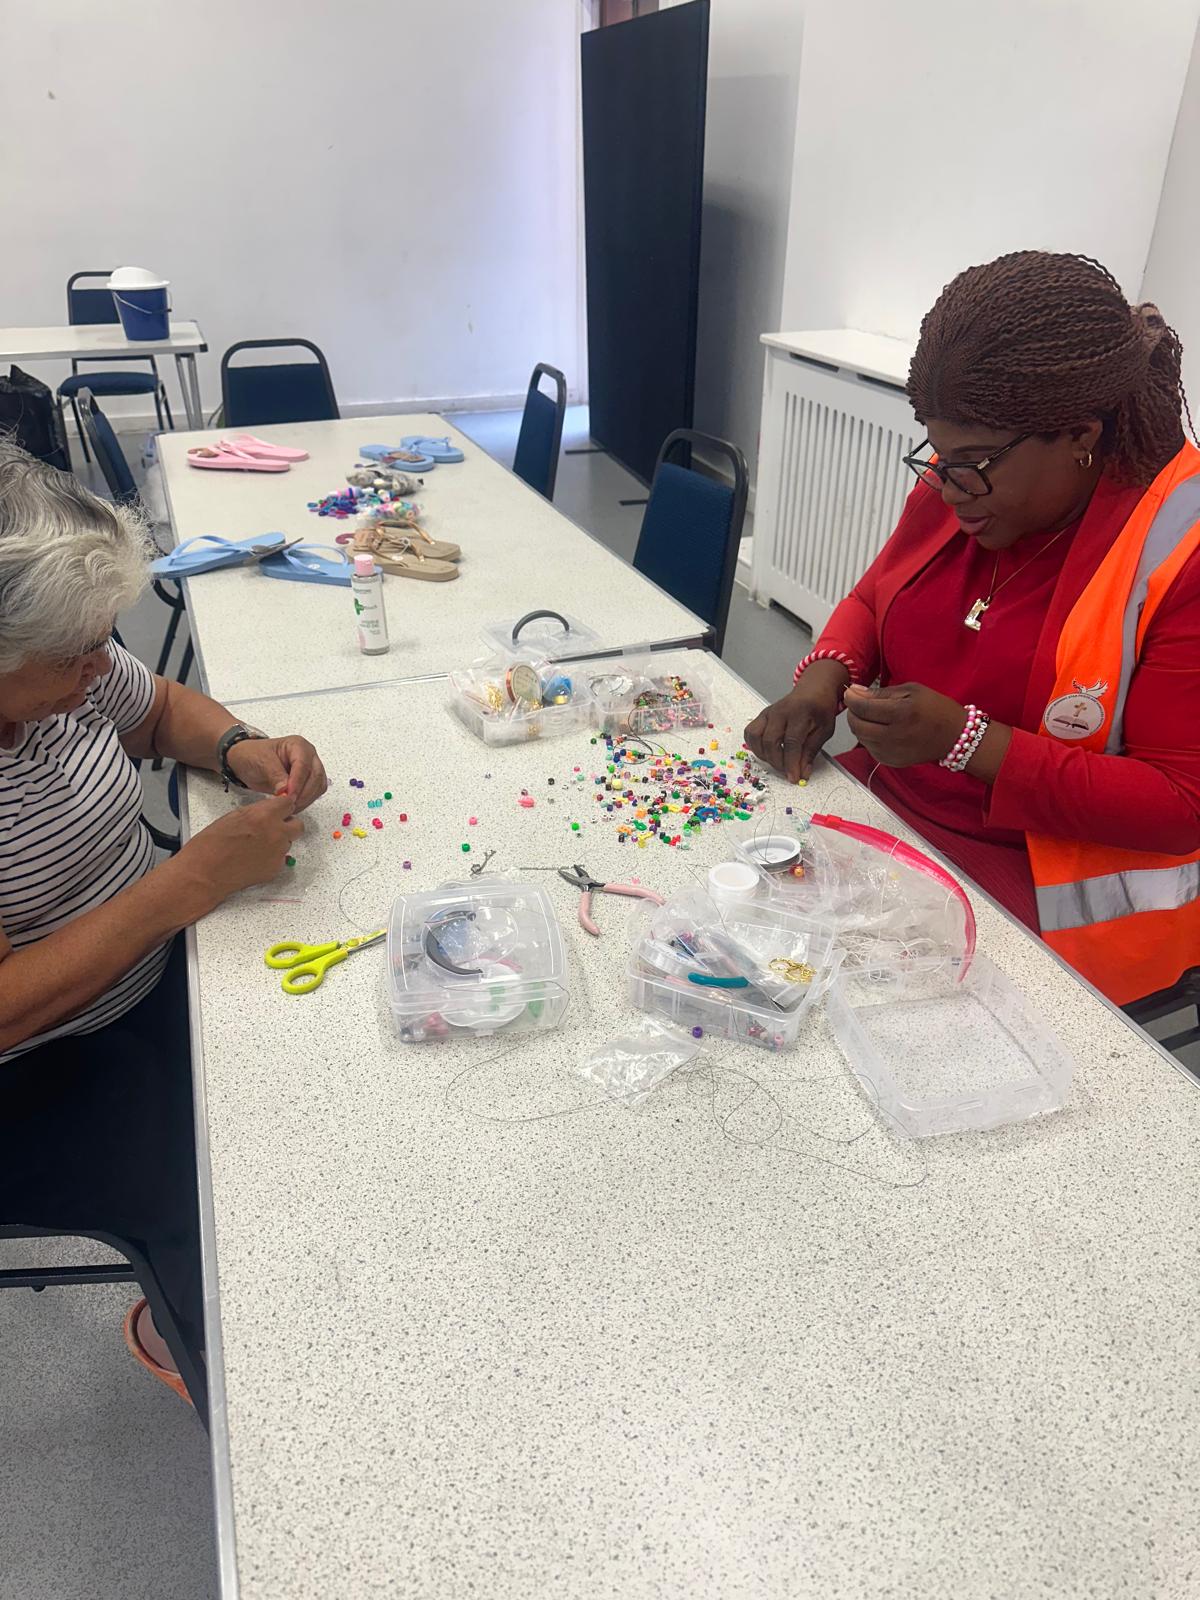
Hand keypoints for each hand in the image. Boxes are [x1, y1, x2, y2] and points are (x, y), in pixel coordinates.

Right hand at [175, 795, 303, 912]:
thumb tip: (270, 810)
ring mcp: (278, 853)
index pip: (289, 804)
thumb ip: (257, 811)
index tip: (281, 808)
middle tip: (275, 826)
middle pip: (298, 825)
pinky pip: (280, 859)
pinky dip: (271, 857)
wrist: (205, 872)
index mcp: (265, 816)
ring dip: (279, 841)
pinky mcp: (275, 869)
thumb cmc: (211, 844)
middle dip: (288, 824)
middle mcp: (276, 833)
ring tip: (257, 845)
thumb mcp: (234, 816)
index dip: (283, 806)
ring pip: (288, 842)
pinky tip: (254, 858)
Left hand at [226, 735, 327, 811]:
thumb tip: (285, 789)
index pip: (304, 764)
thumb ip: (274, 775)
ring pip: (318, 786)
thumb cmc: (253, 755)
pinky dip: (306, 801)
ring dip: (306, 799)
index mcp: (298, 745)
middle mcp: (308, 756)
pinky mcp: (308, 781)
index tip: (289, 795)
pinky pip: (314, 793)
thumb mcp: (260, 762)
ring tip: (289, 806)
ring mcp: (310, 768)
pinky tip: (293, 805)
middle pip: (316, 776)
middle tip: (289, 803)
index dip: (297, 782)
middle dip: (304, 793)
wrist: (248, 761)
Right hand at [744, 660, 847, 781]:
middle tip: (788, 772)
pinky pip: (750, 733)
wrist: (813, 690)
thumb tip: (802, 773)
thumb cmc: (820, 710)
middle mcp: (780, 712)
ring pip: (756, 737)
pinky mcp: (761, 716)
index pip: (791, 742)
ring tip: (778, 762)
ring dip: (764, 755)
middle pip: (770, 741)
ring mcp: (768, 713)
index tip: (794, 778)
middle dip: (778, 762)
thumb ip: (812, 751)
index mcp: (800, 713)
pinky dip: (755, 746)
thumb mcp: (825, 730)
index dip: (791, 763)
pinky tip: (767, 753)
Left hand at [843, 683, 966, 767]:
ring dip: (860, 724)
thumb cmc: (934, 708)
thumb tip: (854, 691)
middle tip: (860, 704)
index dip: (851, 697)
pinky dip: (869, 737)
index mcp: (901, 713)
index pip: (862, 707)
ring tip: (873, 716)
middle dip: (853, 712)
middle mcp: (894, 736)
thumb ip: (880, 692)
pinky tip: (881, 729)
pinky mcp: (891, 761)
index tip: (851, 691)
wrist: (954, 736)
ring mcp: (892, 752)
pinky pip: (869, 748)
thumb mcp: (911, 690)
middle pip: (856, 725)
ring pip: (860, 737)